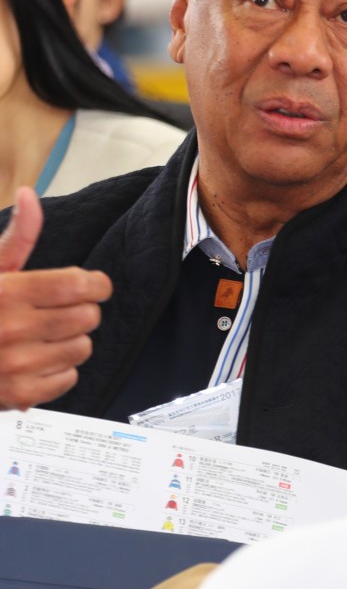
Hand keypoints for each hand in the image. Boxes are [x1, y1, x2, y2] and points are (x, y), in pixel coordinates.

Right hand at [0, 188, 111, 410]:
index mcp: (5, 293)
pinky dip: (59, 370)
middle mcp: (11, 329)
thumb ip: (18, 236)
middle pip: (88, 316)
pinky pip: (69, 377)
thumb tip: (29, 194)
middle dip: (80, 311)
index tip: (92, 285)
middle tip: (57, 311)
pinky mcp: (19, 394)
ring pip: (83, 347)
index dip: (95, 284)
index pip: (80, 284)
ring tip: (41, 336)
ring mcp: (16, 365)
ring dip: (71, 340)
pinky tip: (35, 360)